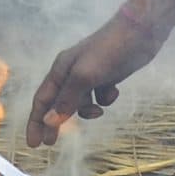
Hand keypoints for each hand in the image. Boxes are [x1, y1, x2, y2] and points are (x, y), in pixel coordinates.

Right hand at [25, 0, 174, 146]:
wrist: (140, 32)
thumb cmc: (109, 50)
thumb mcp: (85, 76)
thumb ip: (67, 100)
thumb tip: (49, 121)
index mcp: (61, 69)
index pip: (42, 100)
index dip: (35, 122)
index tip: (34, 144)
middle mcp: (71, 72)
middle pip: (57, 103)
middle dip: (54, 122)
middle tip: (50, 144)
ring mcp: (90, 74)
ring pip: (81, 101)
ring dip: (88, 110)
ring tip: (98, 112)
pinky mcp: (106, 76)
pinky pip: (100, 96)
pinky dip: (105, 98)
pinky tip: (114, 90)